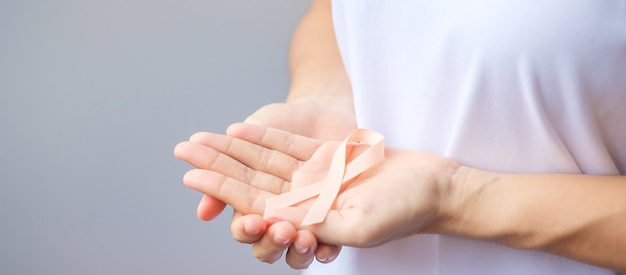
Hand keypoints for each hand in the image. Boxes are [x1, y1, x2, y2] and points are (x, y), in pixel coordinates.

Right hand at [175, 101, 355, 267]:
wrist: (323, 105)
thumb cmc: (283, 121)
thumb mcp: (254, 133)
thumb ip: (231, 161)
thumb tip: (203, 209)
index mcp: (256, 198)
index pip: (246, 224)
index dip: (245, 228)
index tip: (251, 222)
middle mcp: (283, 212)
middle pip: (270, 243)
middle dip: (270, 242)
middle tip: (278, 231)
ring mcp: (311, 214)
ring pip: (298, 247)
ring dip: (297, 251)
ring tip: (303, 240)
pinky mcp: (340, 212)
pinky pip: (334, 239)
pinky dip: (327, 250)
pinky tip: (324, 250)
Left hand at [179, 123, 460, 252]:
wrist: (434, 186)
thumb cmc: (402, 212)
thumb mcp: (358, 226)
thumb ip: (317, 224)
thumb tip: (273, 218)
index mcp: (308, 221)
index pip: (255, 205)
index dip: (222, 190)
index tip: (192, 177)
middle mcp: (305, 201)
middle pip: (252, 181)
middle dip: (217, 168)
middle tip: (183, 152)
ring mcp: (315, 178)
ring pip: (264, 163)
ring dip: (234, 151)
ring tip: (202, 139)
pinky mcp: (327, 158)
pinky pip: (289, 148)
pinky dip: (264, 139)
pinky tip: (239, 131)